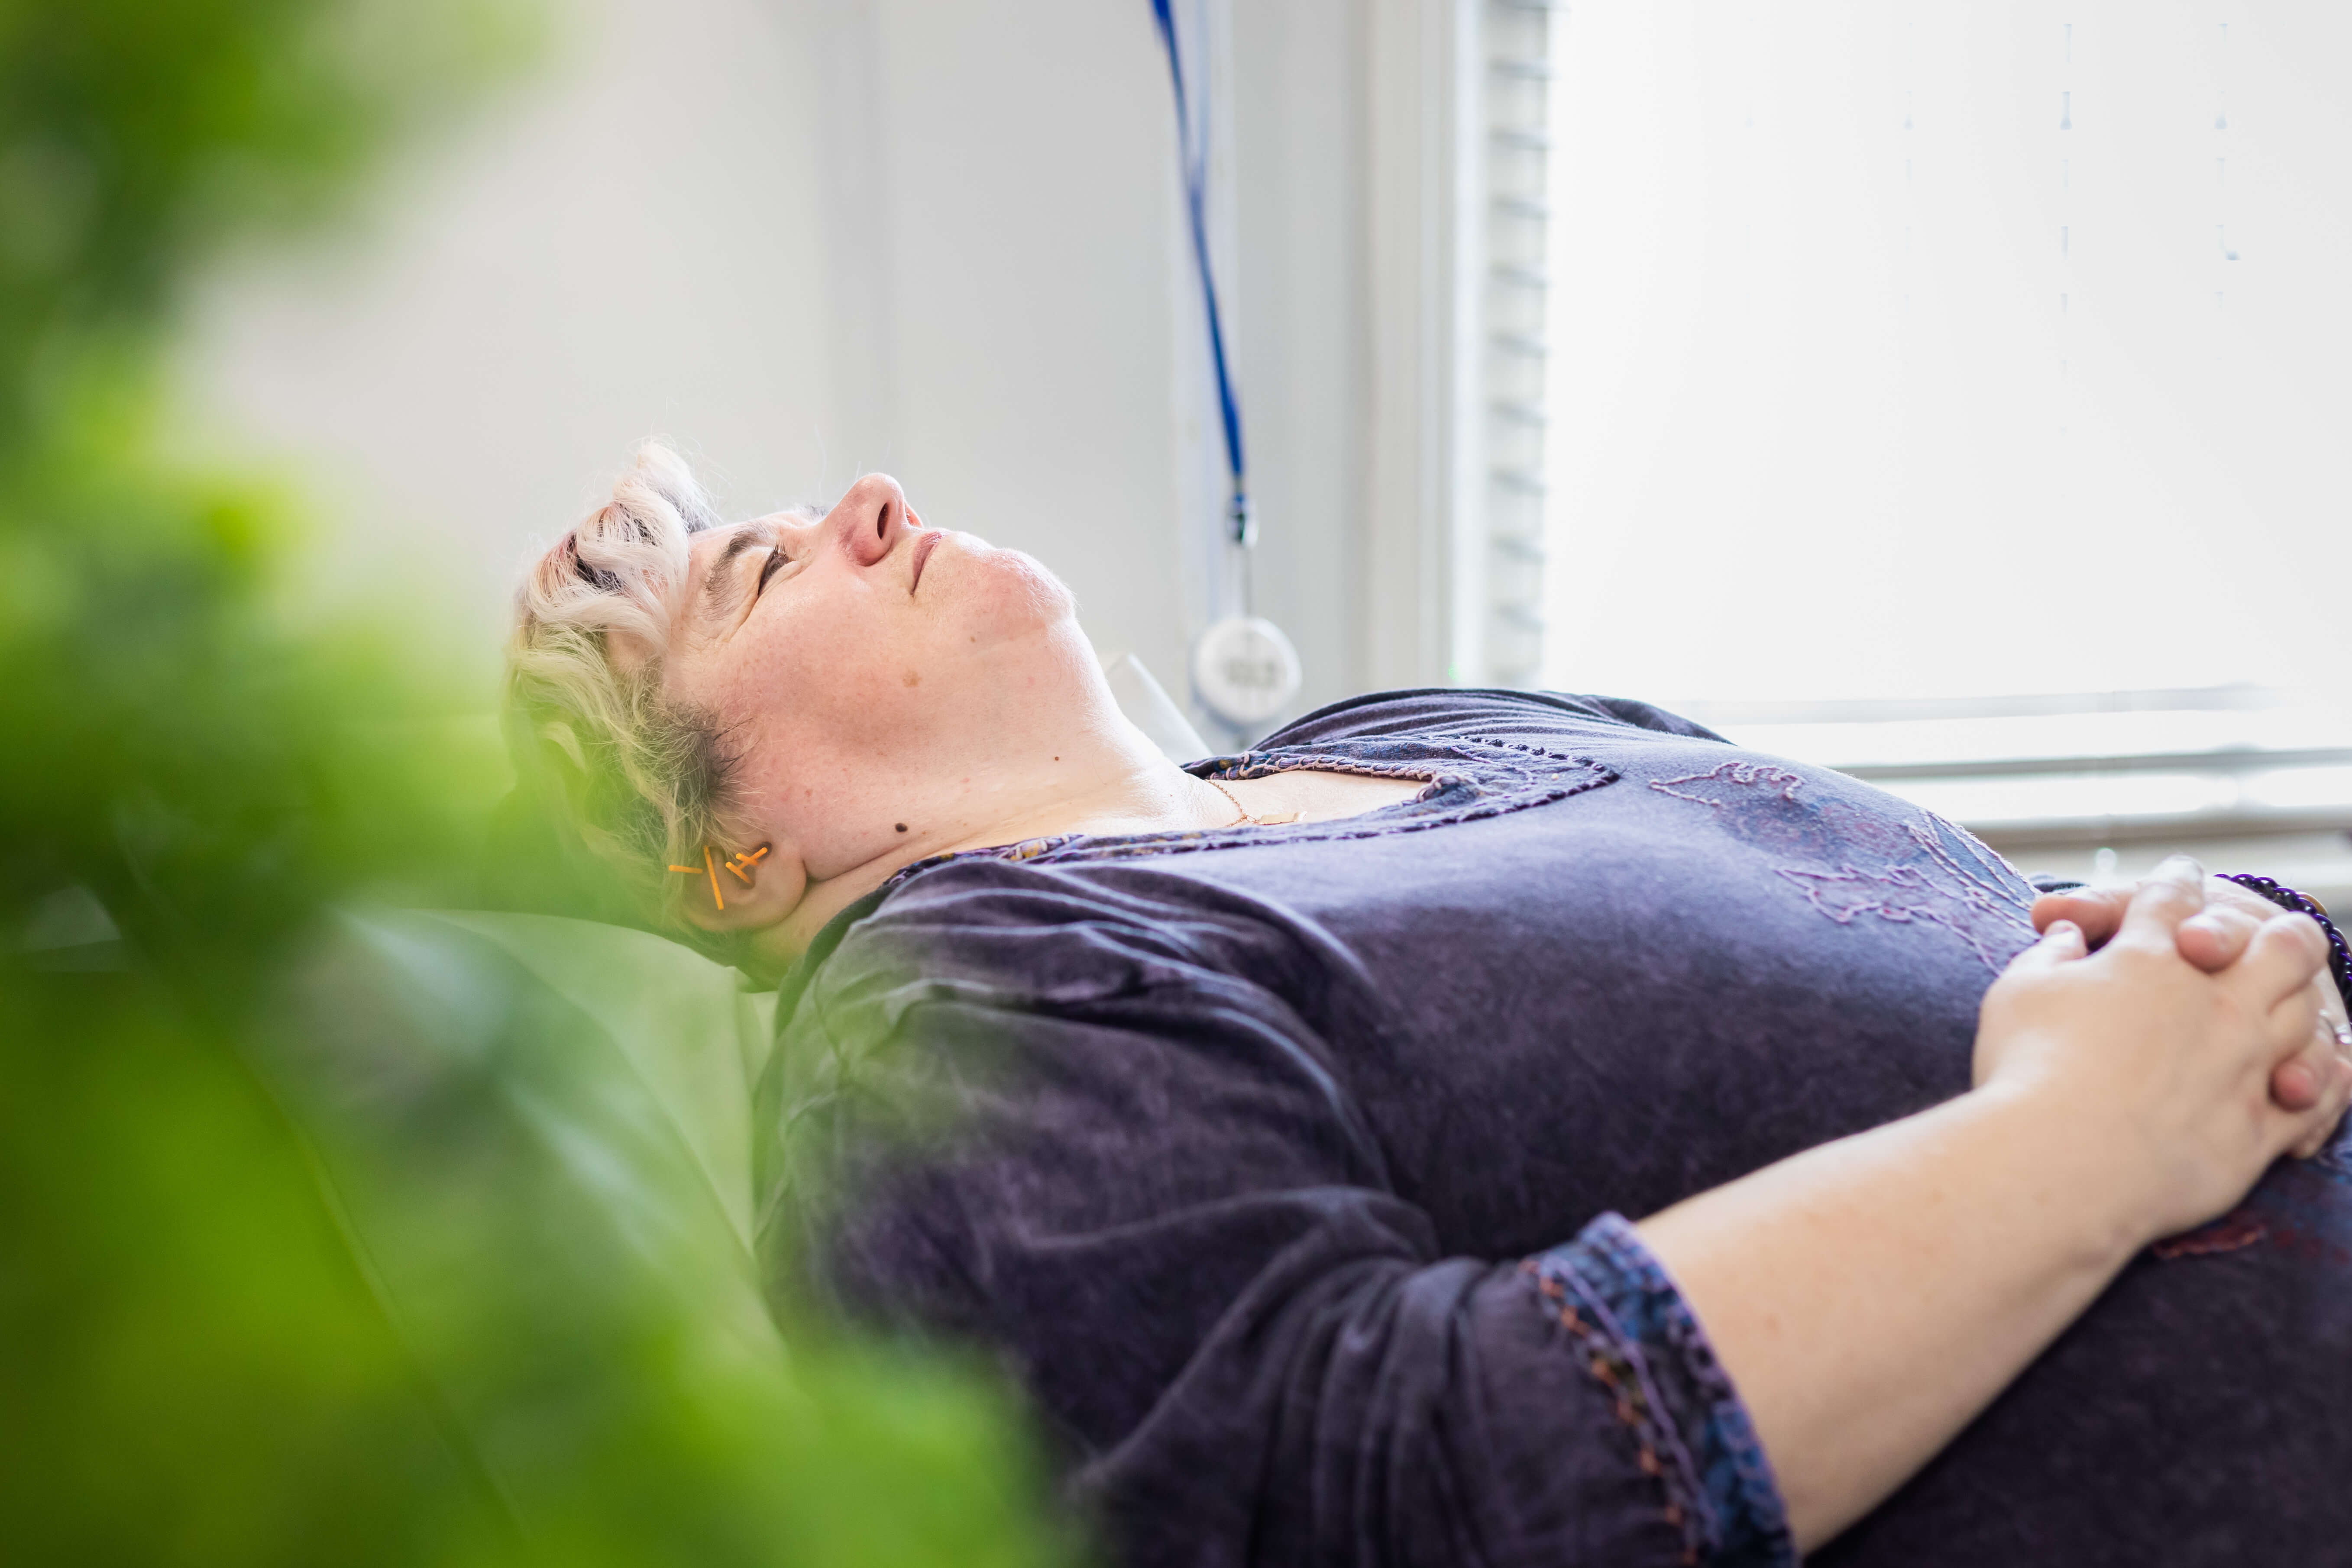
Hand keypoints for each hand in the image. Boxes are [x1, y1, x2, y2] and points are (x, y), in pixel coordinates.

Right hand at [1978, 857, 2348, 1241]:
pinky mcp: (2257, 1127)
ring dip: (2305, 1003)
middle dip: (2281, 933)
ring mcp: (2245, 1063)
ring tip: (2300, 999)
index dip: (2176, 881)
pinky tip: (2317, 1081)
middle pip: (2279, 946)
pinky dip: (2321, 1086)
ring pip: (2306, 1016)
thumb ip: (2049, 955)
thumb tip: (2063, 932)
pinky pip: (2314, 1100)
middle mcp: (2213, 1001)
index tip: (2179, 876)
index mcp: (2148, 958)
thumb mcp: (2019, 991)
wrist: (2058, 1163)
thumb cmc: (2026, 1069)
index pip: (2172, 898)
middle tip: (2276, 934)